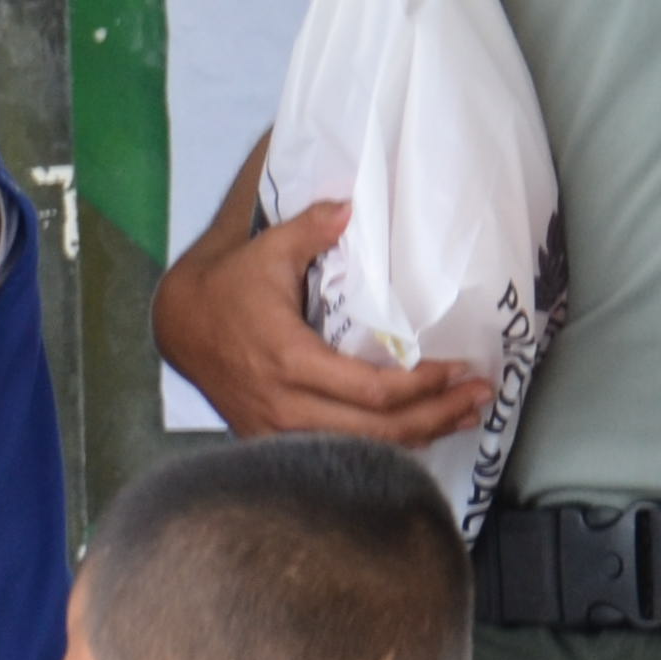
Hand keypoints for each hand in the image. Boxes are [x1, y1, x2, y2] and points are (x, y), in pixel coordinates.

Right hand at [153, 190, 488, 444]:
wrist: (179, 327)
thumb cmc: (227, 288)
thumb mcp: (266, 251)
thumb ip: (311, 229)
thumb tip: (351, 205)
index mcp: (291, 361)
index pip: (371, 390)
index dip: (423, 386)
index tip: (460, 368)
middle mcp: (287, 406)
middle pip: (377, 431)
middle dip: (435, 416)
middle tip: (481, 398)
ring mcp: (278, 430)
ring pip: (360, 450)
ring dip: (419, 437)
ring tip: (462, 418)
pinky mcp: (274, 440)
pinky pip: (337, 454)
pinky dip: (382, 449)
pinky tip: (415, 435)